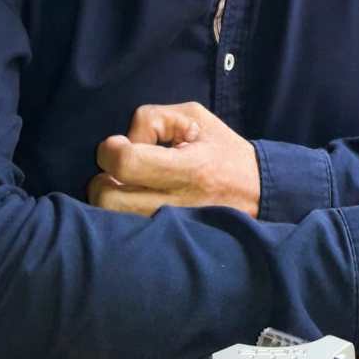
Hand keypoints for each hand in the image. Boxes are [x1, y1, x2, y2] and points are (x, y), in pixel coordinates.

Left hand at [87, 102, 259, 217]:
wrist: (256, 191)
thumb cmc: (223, 149)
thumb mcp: (195, 116)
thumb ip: (155, 118)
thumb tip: (128, 140)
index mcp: (187, 168)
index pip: (128, 163)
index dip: (112, 149)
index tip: (120, 142)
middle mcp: (175, 203)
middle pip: (108, 199)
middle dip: (102, 177)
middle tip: (119, 167)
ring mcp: (169, 228)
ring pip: (111, 221)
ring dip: (109, 198)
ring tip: (126, 184)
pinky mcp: (166, 241)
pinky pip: (126, 233)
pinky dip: (120, 215)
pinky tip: (134, 199)